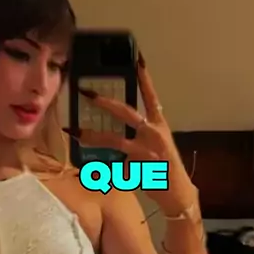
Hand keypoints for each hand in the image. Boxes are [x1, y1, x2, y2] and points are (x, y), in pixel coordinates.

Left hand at [73, 53, 196, 215]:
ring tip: (75, 132)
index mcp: (160, 124)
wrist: (178, 194)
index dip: (144, 78)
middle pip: (127, 113)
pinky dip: (101, 169)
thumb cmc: (165, 168)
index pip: (152, 97)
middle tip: (87, 93)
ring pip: (116, 139)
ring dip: (93, 135)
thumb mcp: (155, 145)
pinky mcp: (139, 168)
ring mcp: (147, 150)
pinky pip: (114, 166)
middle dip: (105, 102)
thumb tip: (114, 127)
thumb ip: (137, 134)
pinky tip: (89, 170)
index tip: (137, 59)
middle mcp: (155, 134)